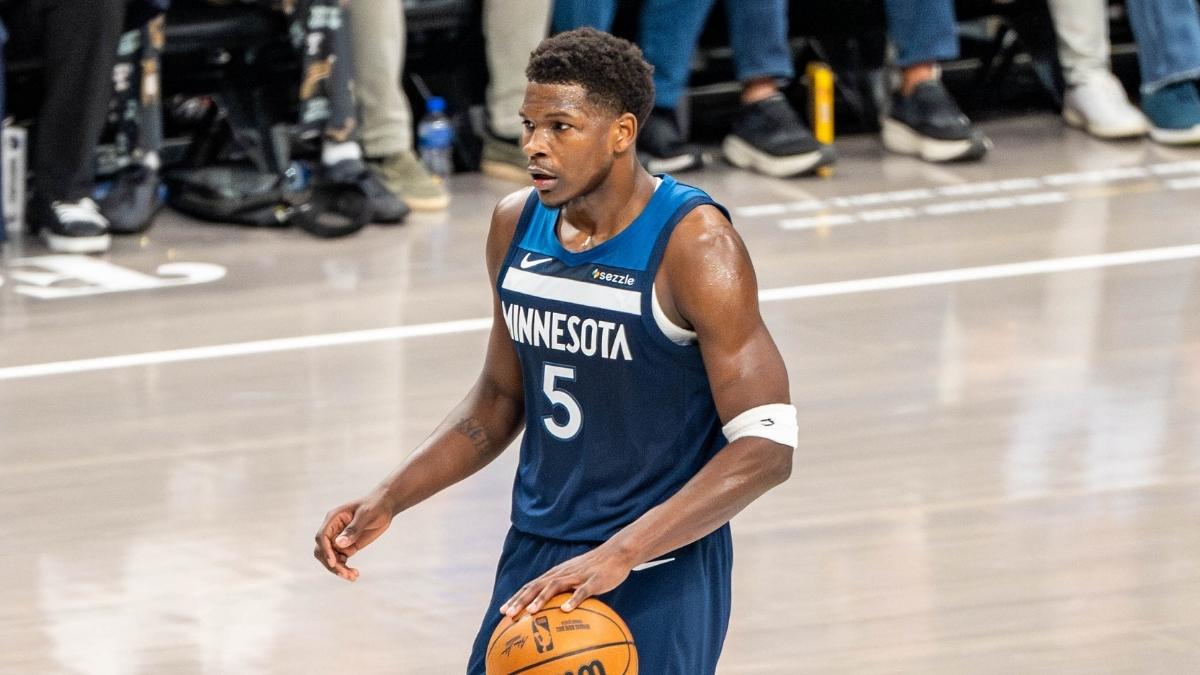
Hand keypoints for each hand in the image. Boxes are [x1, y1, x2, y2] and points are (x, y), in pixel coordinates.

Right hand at [313, 494, 393, 581]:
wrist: (385, 507)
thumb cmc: (375, 506)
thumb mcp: (366, 515)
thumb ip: (353, 529)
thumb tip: (339, 543)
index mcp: (333, 519)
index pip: (322, 537)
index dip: (325, 551)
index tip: (334, 563)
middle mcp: (333, 530)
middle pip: (323, 551)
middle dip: (332, 564)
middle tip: (345, 574)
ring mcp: (339, 539)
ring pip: (331, 558)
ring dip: (339, 569)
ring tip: (353, 576)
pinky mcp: (347, 546)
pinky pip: (341, 560)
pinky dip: (345, 569)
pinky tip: (354, 574)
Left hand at [499, 544, 632, 616]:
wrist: (617, 553)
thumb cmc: (596, 570)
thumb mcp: (577, 580)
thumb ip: (566, 593)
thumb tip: (556, 614)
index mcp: (556, 574)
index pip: (531, 586)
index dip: (516, 598)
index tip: (503, 611)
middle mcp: (562, 573)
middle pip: (536, 586)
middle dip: (520, 600)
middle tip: (508, 614)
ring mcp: (577, 576)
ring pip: (554, 586)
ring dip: (541, 599)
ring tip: (530, 612)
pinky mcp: (593, 580)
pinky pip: (582, 591)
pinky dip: (572, 600)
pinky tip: (566, 610)